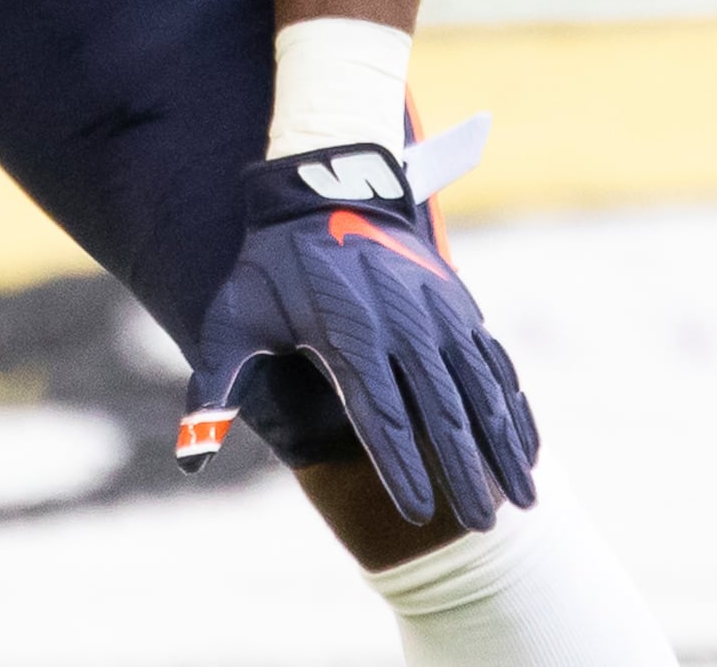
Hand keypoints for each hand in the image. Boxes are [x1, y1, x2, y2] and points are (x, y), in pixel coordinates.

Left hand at [178, 138, 537, 528]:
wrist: (325, 189)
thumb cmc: (272, 268)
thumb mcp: (232, 319)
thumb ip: (214, 389)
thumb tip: (190, 460)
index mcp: (349, 335)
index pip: (382, 415)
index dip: (401, 468)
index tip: (417, 515)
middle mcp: (404, 324)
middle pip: (442, 410)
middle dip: (464, 472)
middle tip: (480, 527)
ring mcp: (439, 313)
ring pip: (481, 389)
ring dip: (503, 445)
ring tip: (523, 499)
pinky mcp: (459, 305)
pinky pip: (495, 363)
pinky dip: (514, 407)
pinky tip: (527, 450)